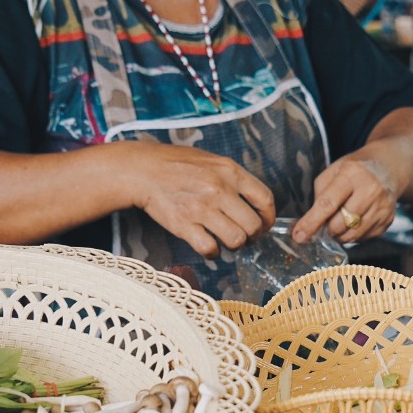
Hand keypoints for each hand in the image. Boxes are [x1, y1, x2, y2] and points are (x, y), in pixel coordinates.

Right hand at [119, 144, 275, 257]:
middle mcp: (219, 190)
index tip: (264, 224)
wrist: (143, 170)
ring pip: (235, 239)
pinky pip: (210, 248)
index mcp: (229, 171)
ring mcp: (201, 209)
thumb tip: (253, 201)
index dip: (269, 217)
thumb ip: (233, 178)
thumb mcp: (211, 160)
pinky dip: (213, 252)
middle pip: (253, 225)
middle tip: (245, 236)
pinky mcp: (184, 225)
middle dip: (253, 236)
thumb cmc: (176, 164)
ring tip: (226, 241)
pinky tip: (208, 245)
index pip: (265, 199)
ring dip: (234, 245)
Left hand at [293, 152, 396, 243]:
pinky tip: (355, 220)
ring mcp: (382, 207)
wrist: (388, 168)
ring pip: (351, 235)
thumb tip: (312, 222)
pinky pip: (363, 238)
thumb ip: (320, 194)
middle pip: (340, 224)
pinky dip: (353, 234)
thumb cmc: (355, 169)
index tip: (299, 235)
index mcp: (352, 174)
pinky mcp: (388, 220)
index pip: (328, 203)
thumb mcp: (334, 170)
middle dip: (328, 228)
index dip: (311, 222)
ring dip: (339, 234)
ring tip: (340, 221)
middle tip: (327, 220)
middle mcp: (370, 190)